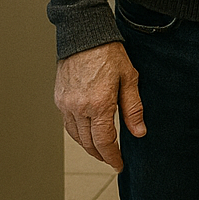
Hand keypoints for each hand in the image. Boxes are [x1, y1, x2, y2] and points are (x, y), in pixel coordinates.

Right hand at [54, 42, 145, 171]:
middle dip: (101, 155)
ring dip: (88, 146)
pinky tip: (87, 132)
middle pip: (89, 143)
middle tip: (112, 159)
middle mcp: (79, 107)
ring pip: (76, 136)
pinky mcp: (59, 98)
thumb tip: (139, 132)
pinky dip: (78, 133)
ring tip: (101, 149)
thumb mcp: (129, 78)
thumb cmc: (109, 52)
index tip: (119, 164)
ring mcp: (66, 104)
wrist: (84, 34)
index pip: (104, 142)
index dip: (112, 157)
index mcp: (99, 104)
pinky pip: (67, 124)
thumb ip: (133, 108)